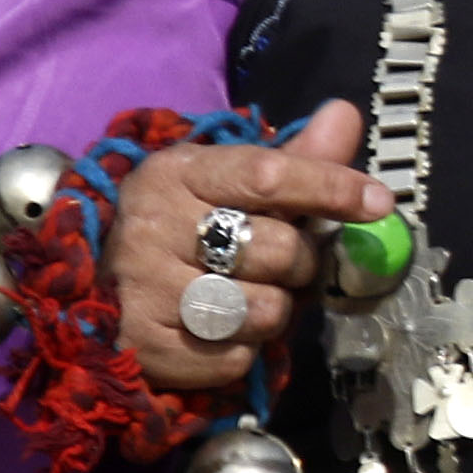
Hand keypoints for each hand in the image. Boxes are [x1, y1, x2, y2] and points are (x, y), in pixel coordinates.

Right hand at [108, 100, 388, 392]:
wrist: (94, 285)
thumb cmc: (181, 227)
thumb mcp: (226, 182)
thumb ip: (295, 158)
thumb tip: (346, 114)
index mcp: (178, 174)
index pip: (268, 176)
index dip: (331, 188)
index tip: (378, 202)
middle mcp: (154, 226)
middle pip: (278, 251)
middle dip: (303, 264)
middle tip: (288, 264)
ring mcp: (144, 289)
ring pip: (262, 311)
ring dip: (274, 312)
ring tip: (250, 298)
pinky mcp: (144, 346)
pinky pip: (233, 359)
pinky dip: (242, 351)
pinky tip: (220, 332)